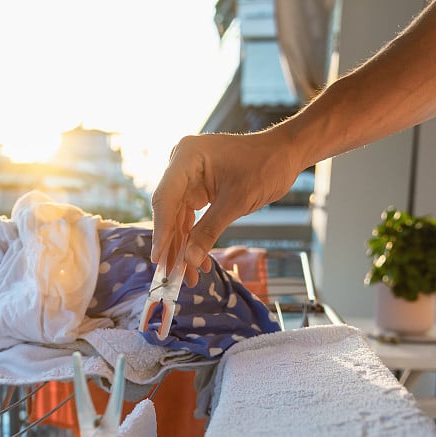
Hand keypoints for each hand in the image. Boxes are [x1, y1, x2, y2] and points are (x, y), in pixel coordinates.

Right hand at [150, 130, 299, 285]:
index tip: (158, 258)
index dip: (161, 231)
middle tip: (171, 275)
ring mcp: (187, 178)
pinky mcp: (195, 190)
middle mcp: (180, 166)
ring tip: (187, 276)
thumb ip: (210, 230)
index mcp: (186, 158)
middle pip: (168, 211)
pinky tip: (198, 261)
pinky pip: (189, 218)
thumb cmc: (266, 165)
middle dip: (171, 245)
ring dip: (182, 247)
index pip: (165, 199)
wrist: (285, 154)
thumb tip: (190, 260)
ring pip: (177, 219)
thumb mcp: (237, 200)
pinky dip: (193, 239)